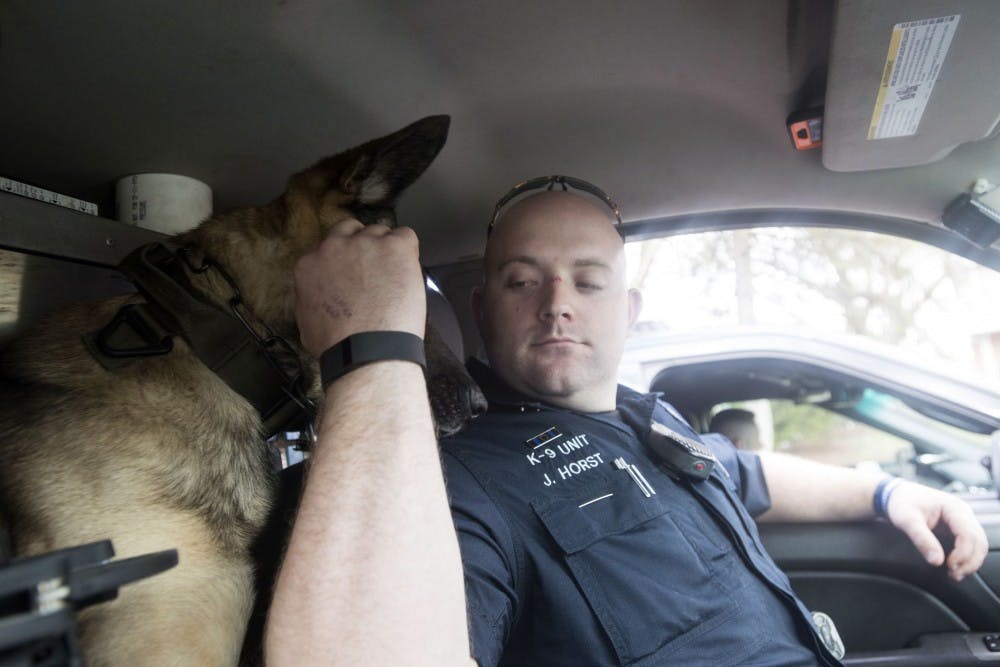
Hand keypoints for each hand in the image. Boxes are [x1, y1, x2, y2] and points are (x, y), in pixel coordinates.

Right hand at [293, 220, 425, 355]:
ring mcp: (366, 244)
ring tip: (394, 276)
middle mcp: (335, 247)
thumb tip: (317, 292)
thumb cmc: (339, 344)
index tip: (353, 272)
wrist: (367, 350)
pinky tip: (408, 270)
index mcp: (310, 264)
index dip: (344, 259)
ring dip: (386, 250)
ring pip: (380, 232)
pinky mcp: (395, 248)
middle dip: (362, 245)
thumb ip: (309, 296)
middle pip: (351, 230)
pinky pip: (405, 236)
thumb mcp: (305, 321)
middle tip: (374, 269)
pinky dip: (409, 250)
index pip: (328, 246)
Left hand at [885, 481, 988, 580]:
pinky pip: (970, 544)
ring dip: (970, 562)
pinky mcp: (958, 527)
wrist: (896, 494)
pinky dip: (966, 558)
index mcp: (954, 508)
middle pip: (979, 541)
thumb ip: (922, 540)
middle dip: (970, 561)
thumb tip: (937, 562)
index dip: (963, 554)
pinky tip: (954, 567)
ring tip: (954, 574)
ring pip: (978, 544)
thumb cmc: (901, 503)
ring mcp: (963, 520)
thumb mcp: (907, 520)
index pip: (969, 534)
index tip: (949, 566)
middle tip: (953, 575)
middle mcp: (963, 513)